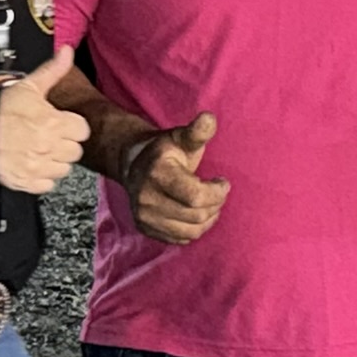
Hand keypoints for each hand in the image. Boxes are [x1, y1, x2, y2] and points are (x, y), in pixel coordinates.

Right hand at [0, 48, 90, 193]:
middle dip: (64, 143)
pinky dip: (41, 177)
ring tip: (37, 149)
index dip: (71, 126)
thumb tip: (68, 52)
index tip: (59, 123)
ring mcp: (37, 167)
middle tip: (47, 136)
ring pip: (63, 169)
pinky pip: (47, 184)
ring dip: (54, 160)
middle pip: (75, 151)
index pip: (83, 131)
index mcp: (54, 123)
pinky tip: (31, 163)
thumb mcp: (27, 86)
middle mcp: (49, 147)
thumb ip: (52, 71)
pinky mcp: (26, 182)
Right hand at [122, 112, 231, 244]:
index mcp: (157, 174)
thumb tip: (209, 118)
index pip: (196, 196)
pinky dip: (195, 229)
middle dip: (215, 204)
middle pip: (196, 215)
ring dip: (208, 219)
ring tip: (210, 203)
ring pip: (191, 231)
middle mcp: (146, 198)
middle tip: (218, 192)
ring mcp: (144, 216)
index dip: (217, 192)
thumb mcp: (181, 138)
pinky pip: (181, 239)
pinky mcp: (146, 229)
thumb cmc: (166, 151)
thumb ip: (197, 132)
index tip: (222, 182)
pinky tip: (197, 214)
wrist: (134, 164)